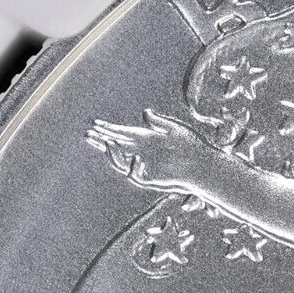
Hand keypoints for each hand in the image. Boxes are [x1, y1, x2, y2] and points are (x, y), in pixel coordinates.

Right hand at [86, 111, 212, 193]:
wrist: (205, 165)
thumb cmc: (194, 146)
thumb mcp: (175, 129)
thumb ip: (158, 122)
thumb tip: (144, 112)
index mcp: (148, 139)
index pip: (123, 133)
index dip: (109, 128)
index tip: (95, 123)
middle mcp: (143, 153)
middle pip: (117, 147)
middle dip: (102, 141)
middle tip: (87, 134)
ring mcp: (146, 167)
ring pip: (121, 162)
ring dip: (112, 153)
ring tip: (107, 142)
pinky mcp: (152, 180)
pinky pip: (135, 176)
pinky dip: (133, 167)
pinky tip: (136, 157)